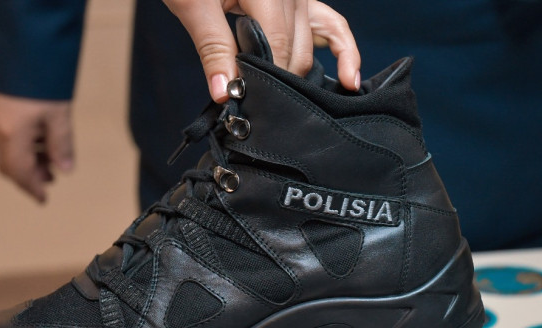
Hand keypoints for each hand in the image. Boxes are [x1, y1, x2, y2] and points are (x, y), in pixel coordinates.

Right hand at [0, 92, 73, 202]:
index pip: (20, 172)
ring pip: (6, 152)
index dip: (32, 188)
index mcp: (12, 136)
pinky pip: (6, 138)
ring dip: (27, 162)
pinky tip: (41, 144)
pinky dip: (22, 147)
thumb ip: (61, 146)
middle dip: (28, 177)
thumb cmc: (43, 83)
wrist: (25, 51)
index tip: (43, 199)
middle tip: (49, 181)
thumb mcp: (59, 117)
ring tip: (50, 163)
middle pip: (9, 165)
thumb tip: (66, 170)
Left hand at [163, 0, 360, 101]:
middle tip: (254, 103)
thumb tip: (224, 91)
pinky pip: (332, 26)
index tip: (247, 99)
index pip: (276, 44)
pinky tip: (349, 79)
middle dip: (276, 79)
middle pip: (295, 49)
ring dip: (296, 73)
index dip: (263, 77)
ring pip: (310, 45)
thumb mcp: (193, 4)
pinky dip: (343, 51)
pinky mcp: (303, 1)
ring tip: (284, 102)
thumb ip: (212, 46)